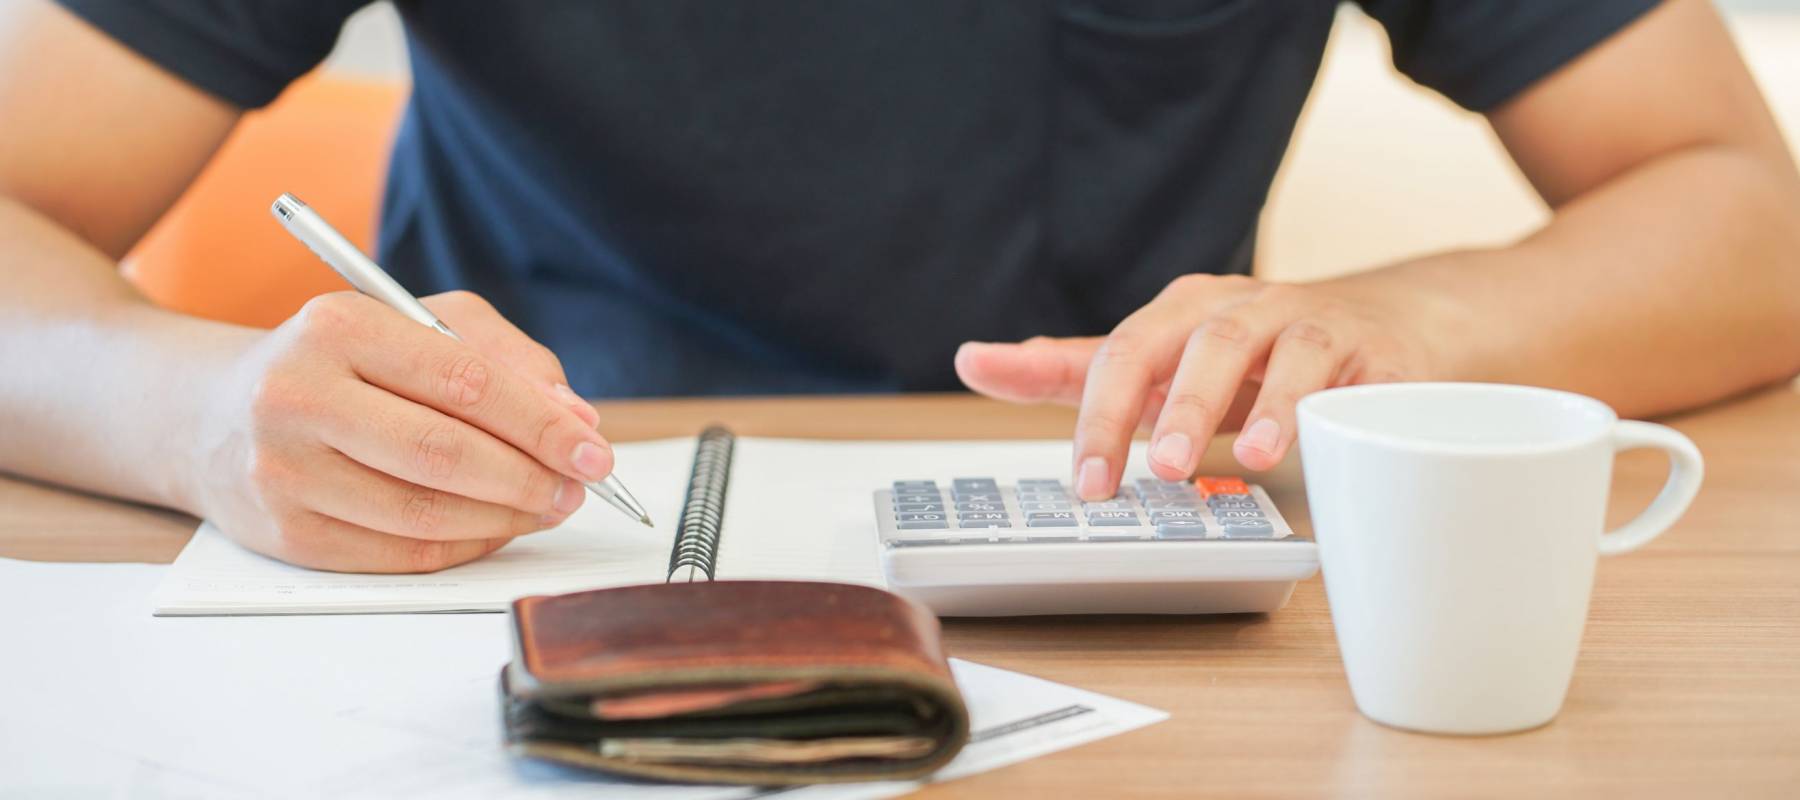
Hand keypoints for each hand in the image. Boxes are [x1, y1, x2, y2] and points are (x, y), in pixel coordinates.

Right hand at [191, 290, 609, 572]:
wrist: (211, 414)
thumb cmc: (341, 362)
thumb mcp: (418, 324)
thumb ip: (505, 358)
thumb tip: (576, 418)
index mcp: (338, 326)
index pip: (464, 382)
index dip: (541, 423)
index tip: (595, 448)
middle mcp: (298, 395)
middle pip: (445, 454)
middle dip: (530, 477)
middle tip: (578, 487)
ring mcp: (283, 470)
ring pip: (424, 513)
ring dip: (506, 518)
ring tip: (547, 506)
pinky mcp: (285, 533)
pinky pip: (399, 554)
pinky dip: (465, 546)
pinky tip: (495, 527)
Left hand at [956, 274, 1435, 499]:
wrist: (1389, 327)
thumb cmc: (1257, 356)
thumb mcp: (1162, 364)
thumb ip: (1073, 370)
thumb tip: (975, 361)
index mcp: (1179, 313)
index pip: (1122, 354)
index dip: (1098, 418)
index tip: (1085, 484)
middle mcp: (1236, 306)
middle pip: (1187, 342)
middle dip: (1166, 406)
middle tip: (1151, 473)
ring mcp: (1302, 321)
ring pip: (1266, 346)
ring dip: (1250, 403)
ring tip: (1238, 460)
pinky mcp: (1365, 348)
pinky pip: (1341, 368)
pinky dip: (1321, 403)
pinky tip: (1307, 441)